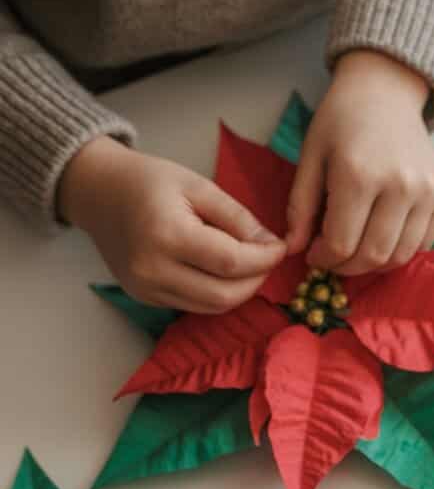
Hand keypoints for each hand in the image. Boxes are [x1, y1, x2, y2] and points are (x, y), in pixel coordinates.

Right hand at [58, 137, 286, 311]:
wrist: (98, 193)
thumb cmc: (148, 181)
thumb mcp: (197, 185)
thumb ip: (236, 217)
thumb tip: (271, 244)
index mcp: (166, 234)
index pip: (230, 262)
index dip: (263, 259)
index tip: (280, 247)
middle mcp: (152, 269)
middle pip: (225, 295)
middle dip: (256, 280)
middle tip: (267, 258)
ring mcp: (146, 289)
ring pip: (212, 307)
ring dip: (239, 291)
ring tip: (247, 264)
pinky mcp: (145, 298)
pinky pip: (194, 306)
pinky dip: (216, 293)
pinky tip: (221, 271)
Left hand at [286, 50, 433, 275]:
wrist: (385, 92)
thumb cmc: (342, 121)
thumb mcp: (311, 156)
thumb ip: (300, 206)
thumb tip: (294, 250)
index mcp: (358, 175)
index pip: (341, 244)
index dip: (323, 259)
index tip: (314, 254)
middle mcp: (398, 185)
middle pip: (372, 256)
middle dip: (347, 267)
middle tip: (334, 258)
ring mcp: (426, 192)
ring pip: (399, 257)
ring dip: (374, 264)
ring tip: (357, 249)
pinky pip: (422, 244)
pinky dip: (400, 250)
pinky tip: (381, 235)